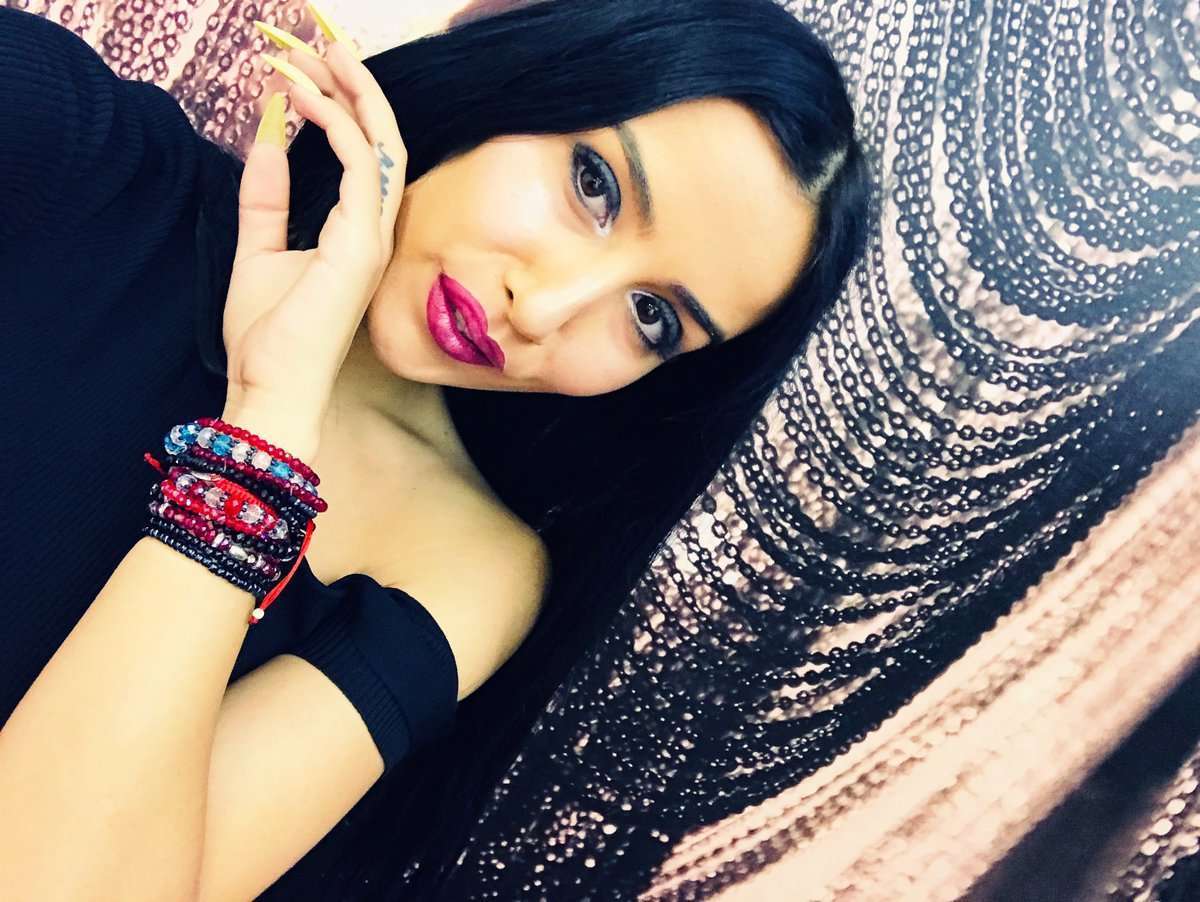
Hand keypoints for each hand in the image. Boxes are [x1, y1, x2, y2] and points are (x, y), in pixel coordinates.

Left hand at [221, 40, 406, 460]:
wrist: (271, 386)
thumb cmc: (270, 335)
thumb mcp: (259, 248)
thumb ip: (266, 196)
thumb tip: (268, 137)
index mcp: (358, 233)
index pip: (364, 155)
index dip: (342, 106)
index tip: (303, 70)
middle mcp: (376, 230)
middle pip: (381, 139)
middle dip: (354, 85)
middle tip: (320, 43)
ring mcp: (375, 236)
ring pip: (377, 142)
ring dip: (344, 92)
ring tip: (306, 55)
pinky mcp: (361, 242)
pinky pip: (355, 162)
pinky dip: (330, 122)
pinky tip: (296, 96)